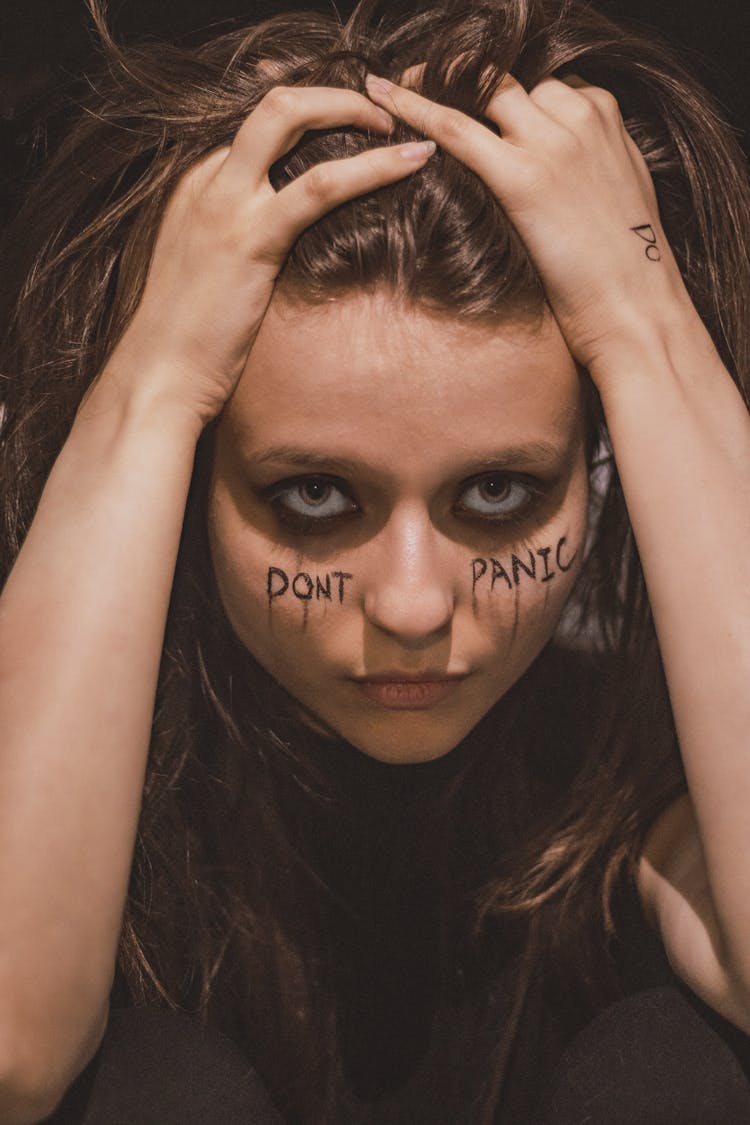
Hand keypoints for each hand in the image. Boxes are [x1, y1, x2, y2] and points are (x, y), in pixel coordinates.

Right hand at [108, 86, 434, 426]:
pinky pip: (321, 186)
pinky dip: (373, 167)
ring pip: (293, 119)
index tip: (353, 120)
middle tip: (385, 114)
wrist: (158, 376)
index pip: (260, 123)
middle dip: (337, 96)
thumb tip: (285, 242)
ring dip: (356, 112)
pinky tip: (411, 163)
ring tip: (408, 131)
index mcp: (197, 183)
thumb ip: (239, 239)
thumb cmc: (187, 339)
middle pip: (276, 102)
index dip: (313, 111)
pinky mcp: (251, 238)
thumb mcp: (209, 272)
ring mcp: (224, 203)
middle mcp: (207, 179)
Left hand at [365, 72, 692, 375]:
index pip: (541, 83)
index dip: (499, 91)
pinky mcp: (523, 177)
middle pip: (508, 76)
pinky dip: (414, 105)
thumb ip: (591, 165)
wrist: (638, 312)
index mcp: (604, 117)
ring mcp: (552, 144)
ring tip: (391, 88)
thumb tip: (560, 173)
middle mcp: (580, 118)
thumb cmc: (628, 273)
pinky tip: (384, 97)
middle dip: (463, 76)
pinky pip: (456, 127)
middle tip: (421, 80)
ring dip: (434, 81)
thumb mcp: (621, 196)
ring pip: (482, 87)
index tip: (468, 98)